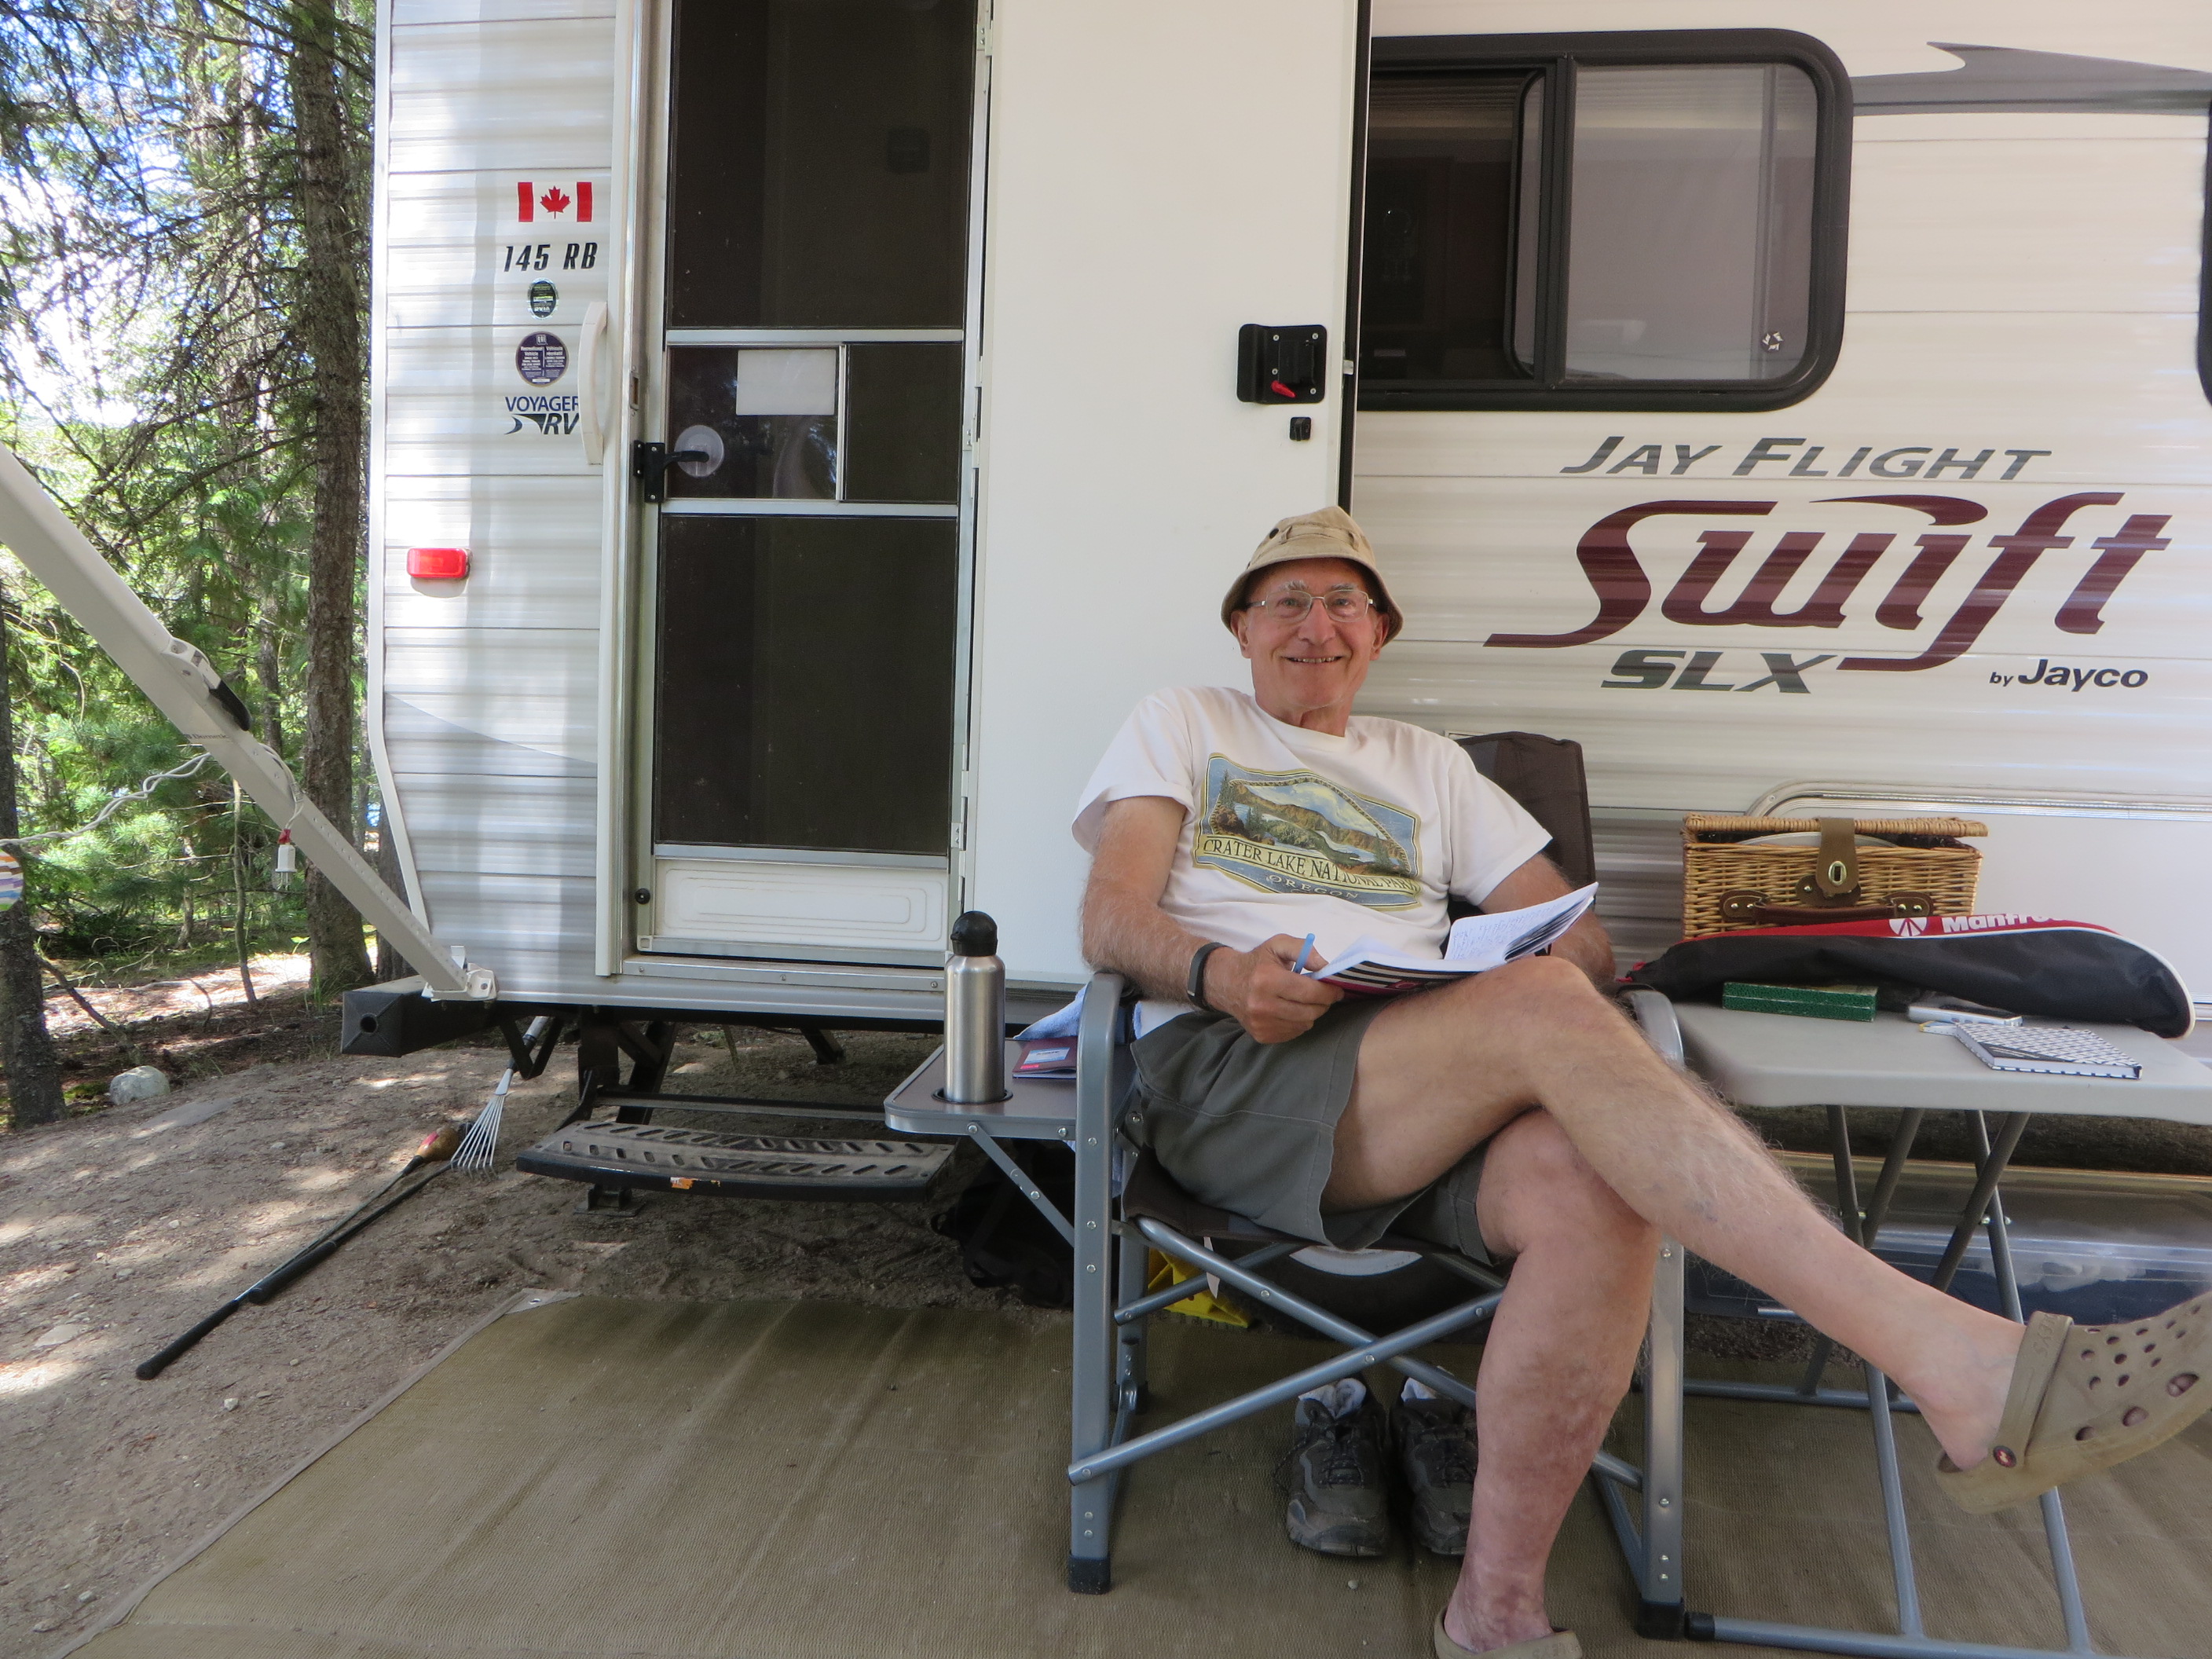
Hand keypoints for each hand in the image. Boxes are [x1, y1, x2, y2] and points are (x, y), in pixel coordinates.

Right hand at [1204, 934, 1343, 1043]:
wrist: (1227, 983)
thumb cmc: (1257, 962)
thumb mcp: (1278, 945)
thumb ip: (1304, 950)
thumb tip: (1325, 966)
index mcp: (1267, 980)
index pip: (1310, 992)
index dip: (1329, 991)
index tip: (1337, 989)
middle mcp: (1262, 1005)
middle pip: (1310, 1011)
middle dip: (1323, 1002)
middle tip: (1322, 994)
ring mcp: (1261, 1023)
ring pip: (1304, 1024)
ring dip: (1310, 1013)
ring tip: (1302, 1000)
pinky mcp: (1261, 1035)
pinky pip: (1294, 1033)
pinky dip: (1298, 1022)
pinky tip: (1290, 1010)